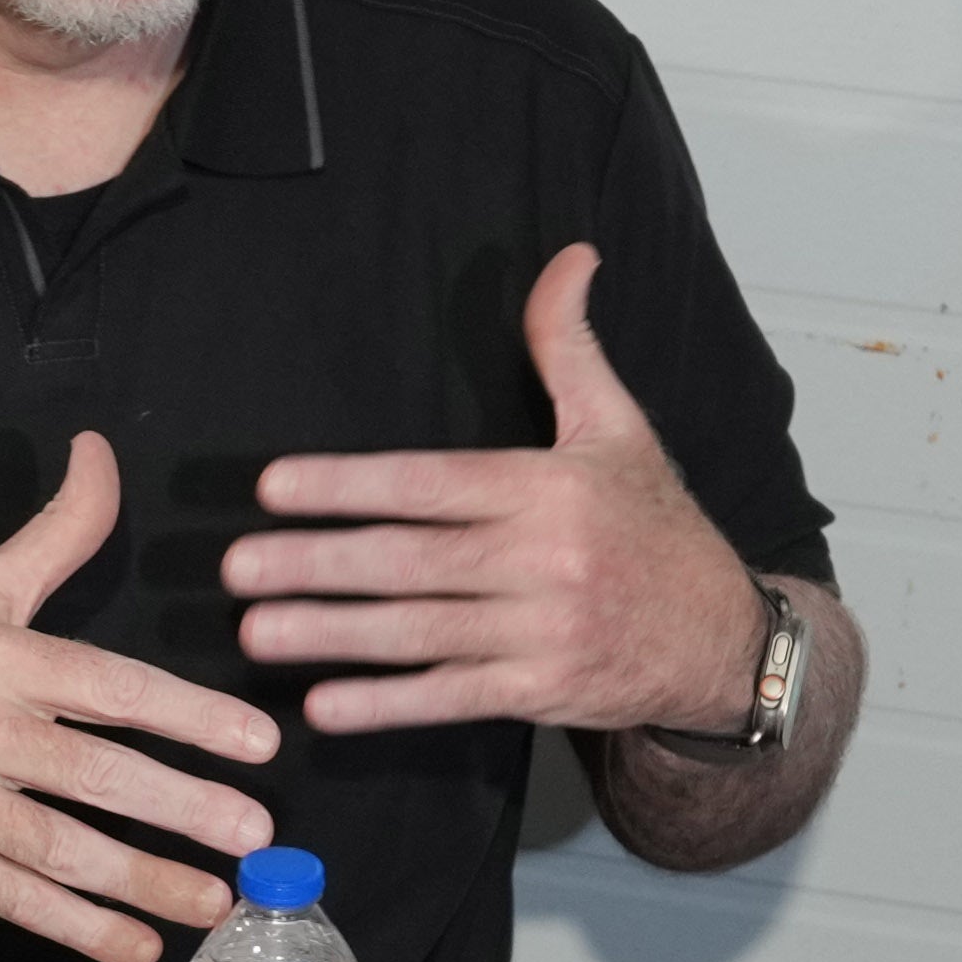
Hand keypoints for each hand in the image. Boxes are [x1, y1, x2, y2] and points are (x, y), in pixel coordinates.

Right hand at [0, 434, 283, 961]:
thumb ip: (54, 534)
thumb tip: (99, 451)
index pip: (107, 685)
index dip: (188, 715)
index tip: (258, 744)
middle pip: (92, 773)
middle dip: (181, 807)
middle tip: (255, 833)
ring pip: (61, 847)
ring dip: (146, 879)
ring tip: (217, 899)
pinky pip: (18, 901)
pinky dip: (82, 930)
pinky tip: (141, 946)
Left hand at [233, 246, 771, 737]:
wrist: (723, 640)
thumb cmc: (657, 529)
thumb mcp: (620, 429)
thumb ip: (570, 347)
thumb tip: (570, 256)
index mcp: (549, 489)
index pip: (431, 483)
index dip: (350, 485)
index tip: (275, 487)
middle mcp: (545, 560)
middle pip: (412, 561)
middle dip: (318, 564)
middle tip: (238, 565)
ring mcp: (543, 632)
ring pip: (420, 633)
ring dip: (332, 634)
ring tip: (256, 632)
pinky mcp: (543, 693)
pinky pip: (452, 698)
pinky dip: (387, 705)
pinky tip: (324, 705)